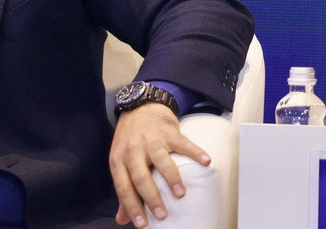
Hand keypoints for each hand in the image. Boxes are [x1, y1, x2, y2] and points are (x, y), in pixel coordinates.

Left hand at [109, 103, 210, 226]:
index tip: (142, 224)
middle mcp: (132, 150)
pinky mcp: (168, 132)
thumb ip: (124, 189)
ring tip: (180, 194)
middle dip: (151, 196)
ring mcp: (151, 140)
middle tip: (162, 214)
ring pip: (160, 159)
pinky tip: (206, 161)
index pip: (123, 186)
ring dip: (171, 177)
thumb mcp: (121, 162)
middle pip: (140, 175)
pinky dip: (195, 151)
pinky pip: (183, 143)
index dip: (131, 206)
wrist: (138, 108)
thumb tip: (122, 219)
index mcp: (119, 160)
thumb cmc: (129, 141)